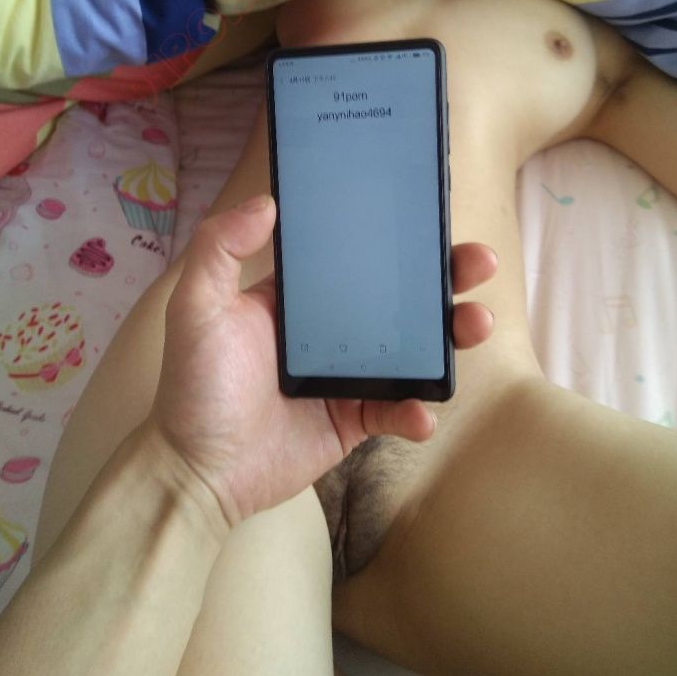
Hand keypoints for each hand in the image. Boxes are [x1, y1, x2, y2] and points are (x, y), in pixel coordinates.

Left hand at [150, 194, 495, 527]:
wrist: (199, 473)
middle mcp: (328, 331)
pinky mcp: (353, 421)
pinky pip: (395, 411)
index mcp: (298, 299)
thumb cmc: (196, 386)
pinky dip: (415, 412)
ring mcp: (346, 377)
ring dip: (450, 338)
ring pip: (411, 352)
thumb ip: (220, 250)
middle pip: (398, 299)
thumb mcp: (196, 307)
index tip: (433, 221)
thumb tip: (268, 202)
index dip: (396, 241)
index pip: (355, 259)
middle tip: (481, 263)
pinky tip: (421, 413)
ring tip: (477, 323)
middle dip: (445, 280)